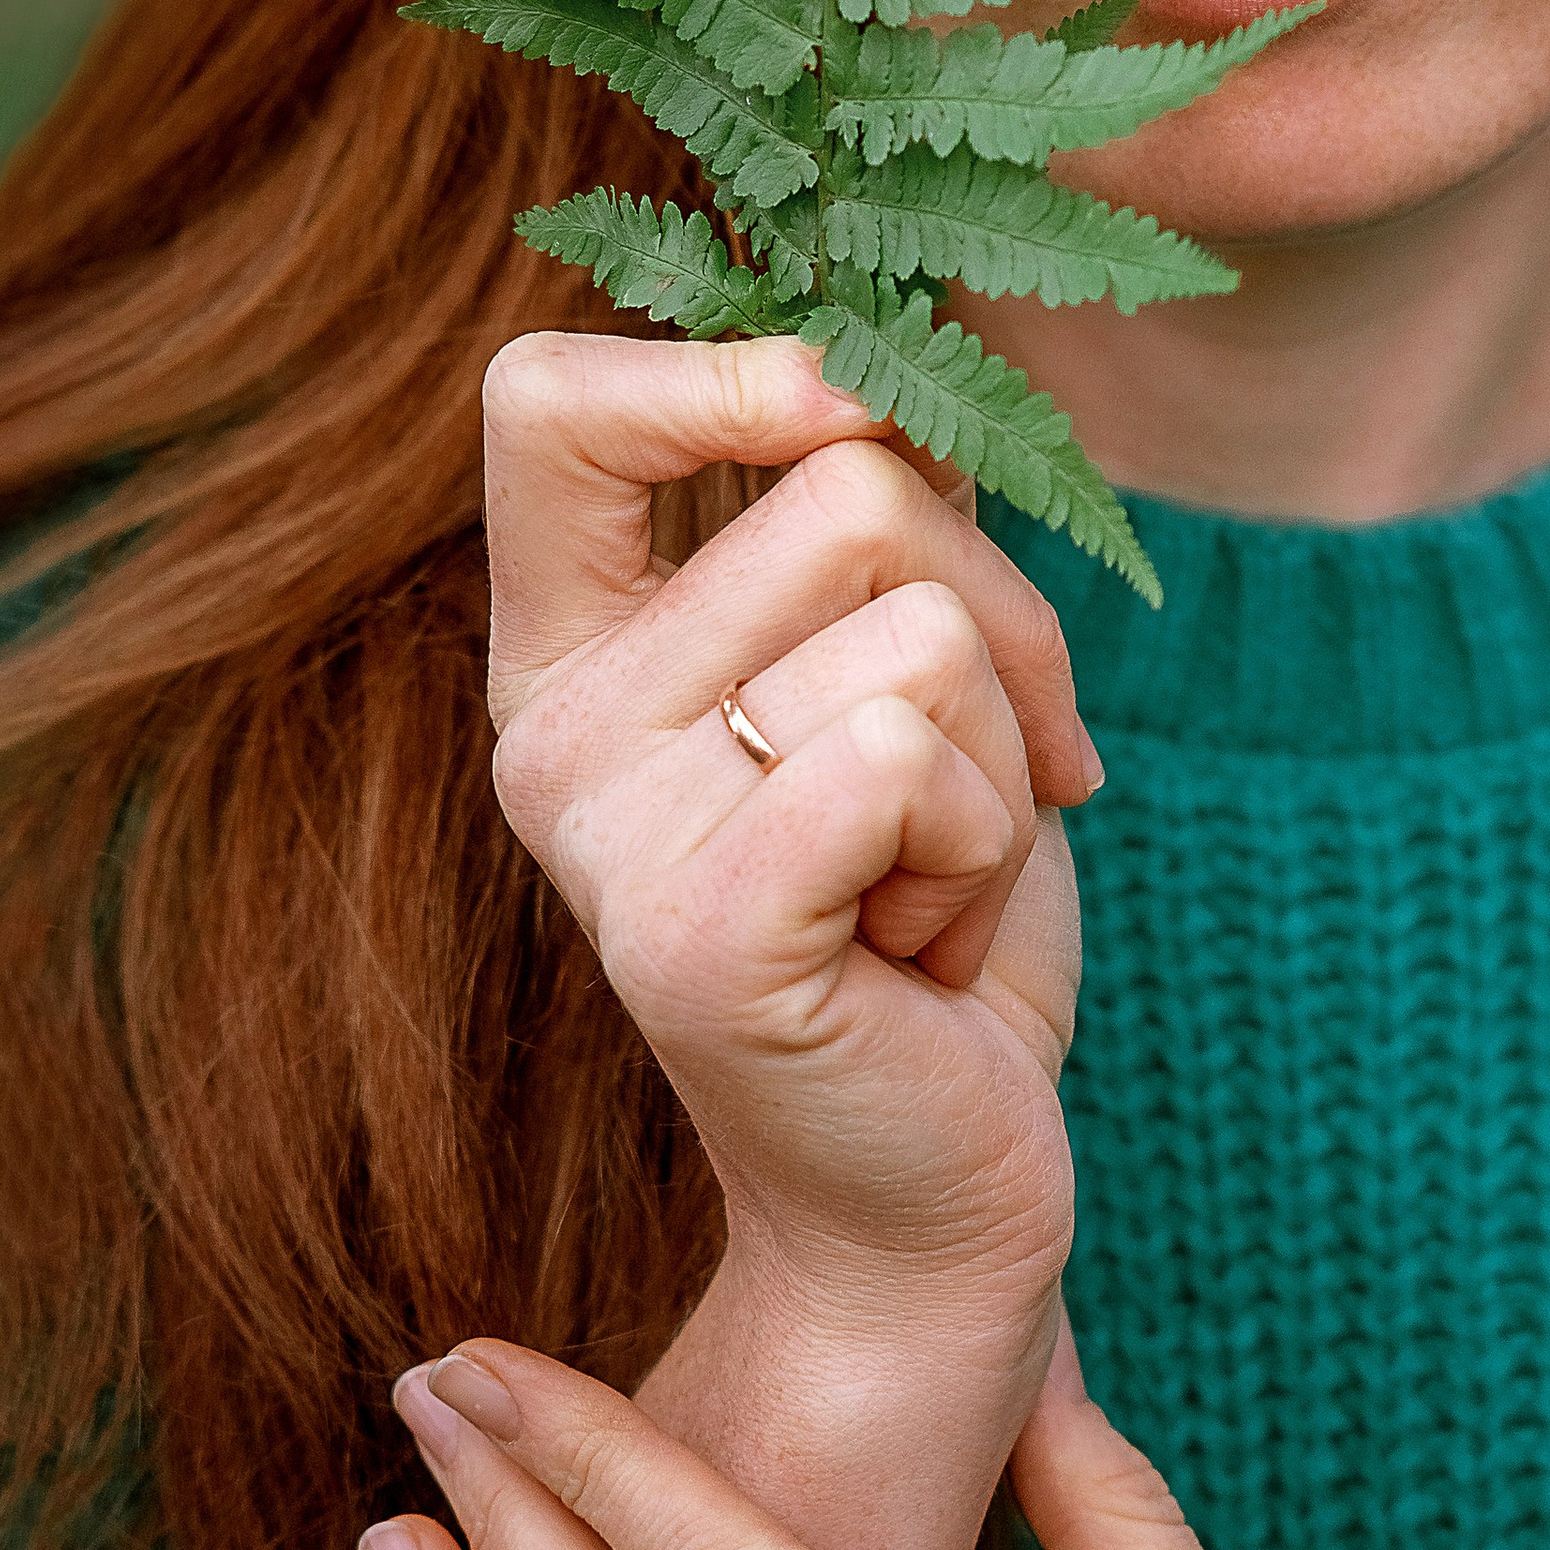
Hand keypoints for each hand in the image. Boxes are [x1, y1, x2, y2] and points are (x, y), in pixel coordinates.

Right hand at [479, 328, 1094, 1336]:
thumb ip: (872, 509)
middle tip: (969, 786)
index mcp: (572, 651)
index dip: (734, 370)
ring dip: (1004, 751)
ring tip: (934, 877)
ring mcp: (607, 835)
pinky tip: (929, 945)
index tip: (862, 431)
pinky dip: (990, 838)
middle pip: (848, 481)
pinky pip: (914, 748)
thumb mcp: (909, 661)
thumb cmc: (934, 910)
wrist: (938, 1190)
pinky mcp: (699, 934)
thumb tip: (894, 360)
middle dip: (996, 621)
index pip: (546, 401)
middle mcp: (552, 733)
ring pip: (917, 620)